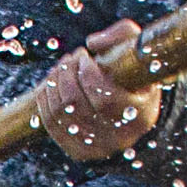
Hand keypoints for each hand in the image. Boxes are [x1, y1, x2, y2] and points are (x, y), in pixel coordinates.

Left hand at [37, 23, 163, 160]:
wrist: (135, 108)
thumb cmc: (135, 74)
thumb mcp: (138, 50)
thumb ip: (122, 35)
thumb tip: (92, 44)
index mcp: (141, 116)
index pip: (103, 98)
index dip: (86, 73)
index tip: (85, 55)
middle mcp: (120, 139)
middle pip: (75, 104)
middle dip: (67, 72)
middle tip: (72, 57)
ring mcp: (98, 149)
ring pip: (60, 112)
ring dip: (55, 81)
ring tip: (63, 66)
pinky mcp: (78, 151)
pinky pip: (51, 124)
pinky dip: (45, 99)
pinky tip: (52, 83)